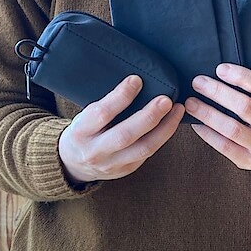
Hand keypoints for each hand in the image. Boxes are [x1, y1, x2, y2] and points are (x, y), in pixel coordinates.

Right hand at [58, 75, 183, 182]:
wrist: (73, 164)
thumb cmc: (84, 130)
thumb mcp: (84, 115)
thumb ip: (106, 104)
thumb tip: (136, 80)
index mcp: (81, 131)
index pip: (102, 113)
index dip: (121, 96)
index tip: (137, 79)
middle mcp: (96, 151)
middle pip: (126, 135)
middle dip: (149, 116)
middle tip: (166, 99)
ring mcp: (112, 164)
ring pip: (144, 148)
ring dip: (165, 128)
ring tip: (177, 109)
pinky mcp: (127, 170)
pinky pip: (149, 153)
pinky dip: (163, 136)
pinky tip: (171, 121)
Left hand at [185, 64, 250, 169]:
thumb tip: (222, 73)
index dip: (241, 76)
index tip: (220, 69)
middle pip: (244, 107)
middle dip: (217, 92)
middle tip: (198, 82)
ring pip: (231, 128)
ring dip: (207, 113)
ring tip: (191, 102)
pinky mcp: (249, 162)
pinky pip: (224, 146)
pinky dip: (207, 133)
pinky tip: (196, 123)